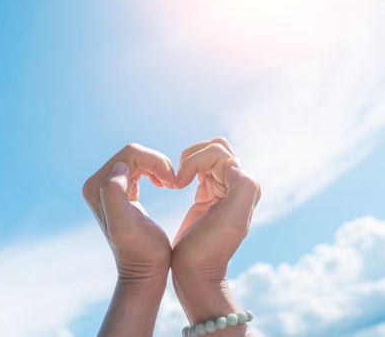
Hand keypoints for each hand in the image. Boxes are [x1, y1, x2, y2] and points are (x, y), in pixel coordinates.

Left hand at [82, 143, 175, 336]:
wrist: (144, 271)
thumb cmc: (141, 251)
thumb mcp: (125, 226)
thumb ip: (114, 194)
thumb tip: (120, 168)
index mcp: (96, 186)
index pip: (129, 154)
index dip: (154, 162)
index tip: (171, 181)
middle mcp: (97, 184)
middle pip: (132, 154)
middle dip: (156, 163)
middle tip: (173, 181)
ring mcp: (108, 188)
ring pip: (137, 160)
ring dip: (157, 167)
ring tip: (170, 183)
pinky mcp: (121, 192)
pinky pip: (138, 168)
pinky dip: (154, 172)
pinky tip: (163, 184)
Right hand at [171, 138, 260, 333]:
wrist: (195, 273)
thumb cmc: (209, 250)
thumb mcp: (232, 222)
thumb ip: (242, 188)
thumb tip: (233, 163)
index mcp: (244, 186)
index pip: (218, 152)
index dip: (195, 161)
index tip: (180, 184)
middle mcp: (236, 184)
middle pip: (214, 147)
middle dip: (192, 155)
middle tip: (179, 177)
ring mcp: (221, 189)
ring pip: (206, 154)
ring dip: (188, 162)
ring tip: (177, 181)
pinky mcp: (206, 194)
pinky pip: (198, 168)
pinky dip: (185, 170)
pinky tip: (177, 185)